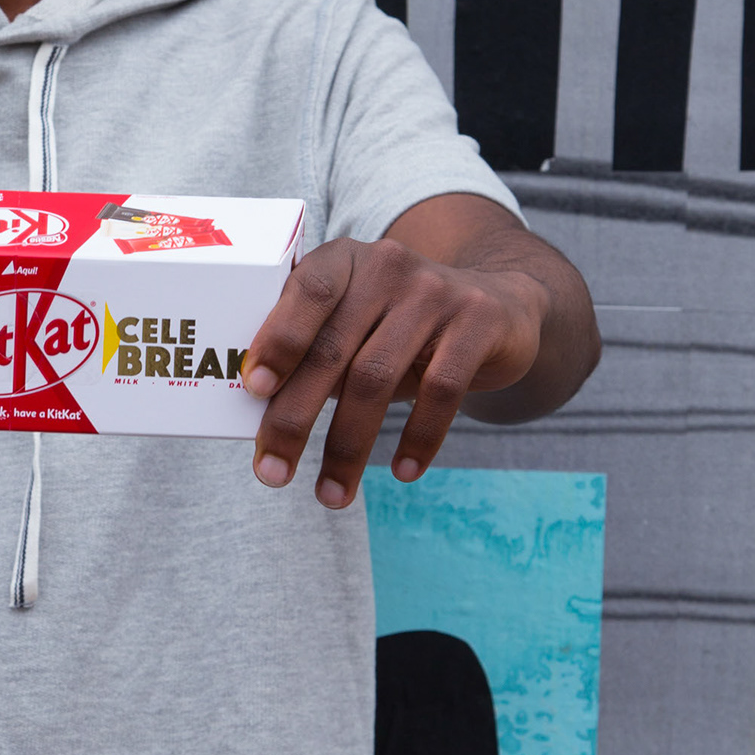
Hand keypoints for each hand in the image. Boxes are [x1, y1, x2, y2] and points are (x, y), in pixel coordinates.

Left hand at [241, 236, 547, 506]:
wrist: (499, 306)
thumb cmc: (398, 324)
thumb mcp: (355, 318)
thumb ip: (312, 346)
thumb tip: (259, 410)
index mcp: (345, 259)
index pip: (307, 291)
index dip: (279, 339)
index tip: (254, 390)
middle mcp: (388, 265)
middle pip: (332, 350)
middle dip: (295, 419)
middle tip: (270, 472)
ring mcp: (436, 292)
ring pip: (378, 379)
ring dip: (347, 448)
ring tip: (330, 495)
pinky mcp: (479, 323)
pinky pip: (441, 391)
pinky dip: (417, 439)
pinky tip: (402, 473)